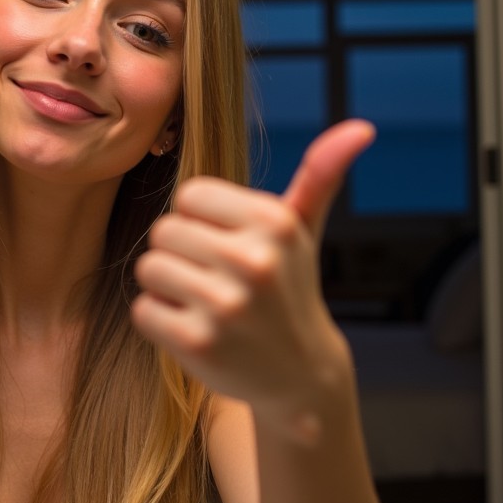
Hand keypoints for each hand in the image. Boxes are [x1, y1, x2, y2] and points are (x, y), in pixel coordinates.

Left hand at [131, 120, 375, 442]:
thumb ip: (320, 174)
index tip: (227, 244)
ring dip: (167, 287)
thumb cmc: (290, 287)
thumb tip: (360, 128)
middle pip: (163, 230)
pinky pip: (143, 310)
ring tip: (205, 303)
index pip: (189, 194)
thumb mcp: (303, 229)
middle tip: (215, 278)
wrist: (300, 374)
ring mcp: (225, 305)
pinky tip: (196, 329)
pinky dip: (160, 321)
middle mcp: (254, 260)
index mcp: (274, 222)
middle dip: (181, 254)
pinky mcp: (197, 343)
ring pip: (148, 268)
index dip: (200, 219)